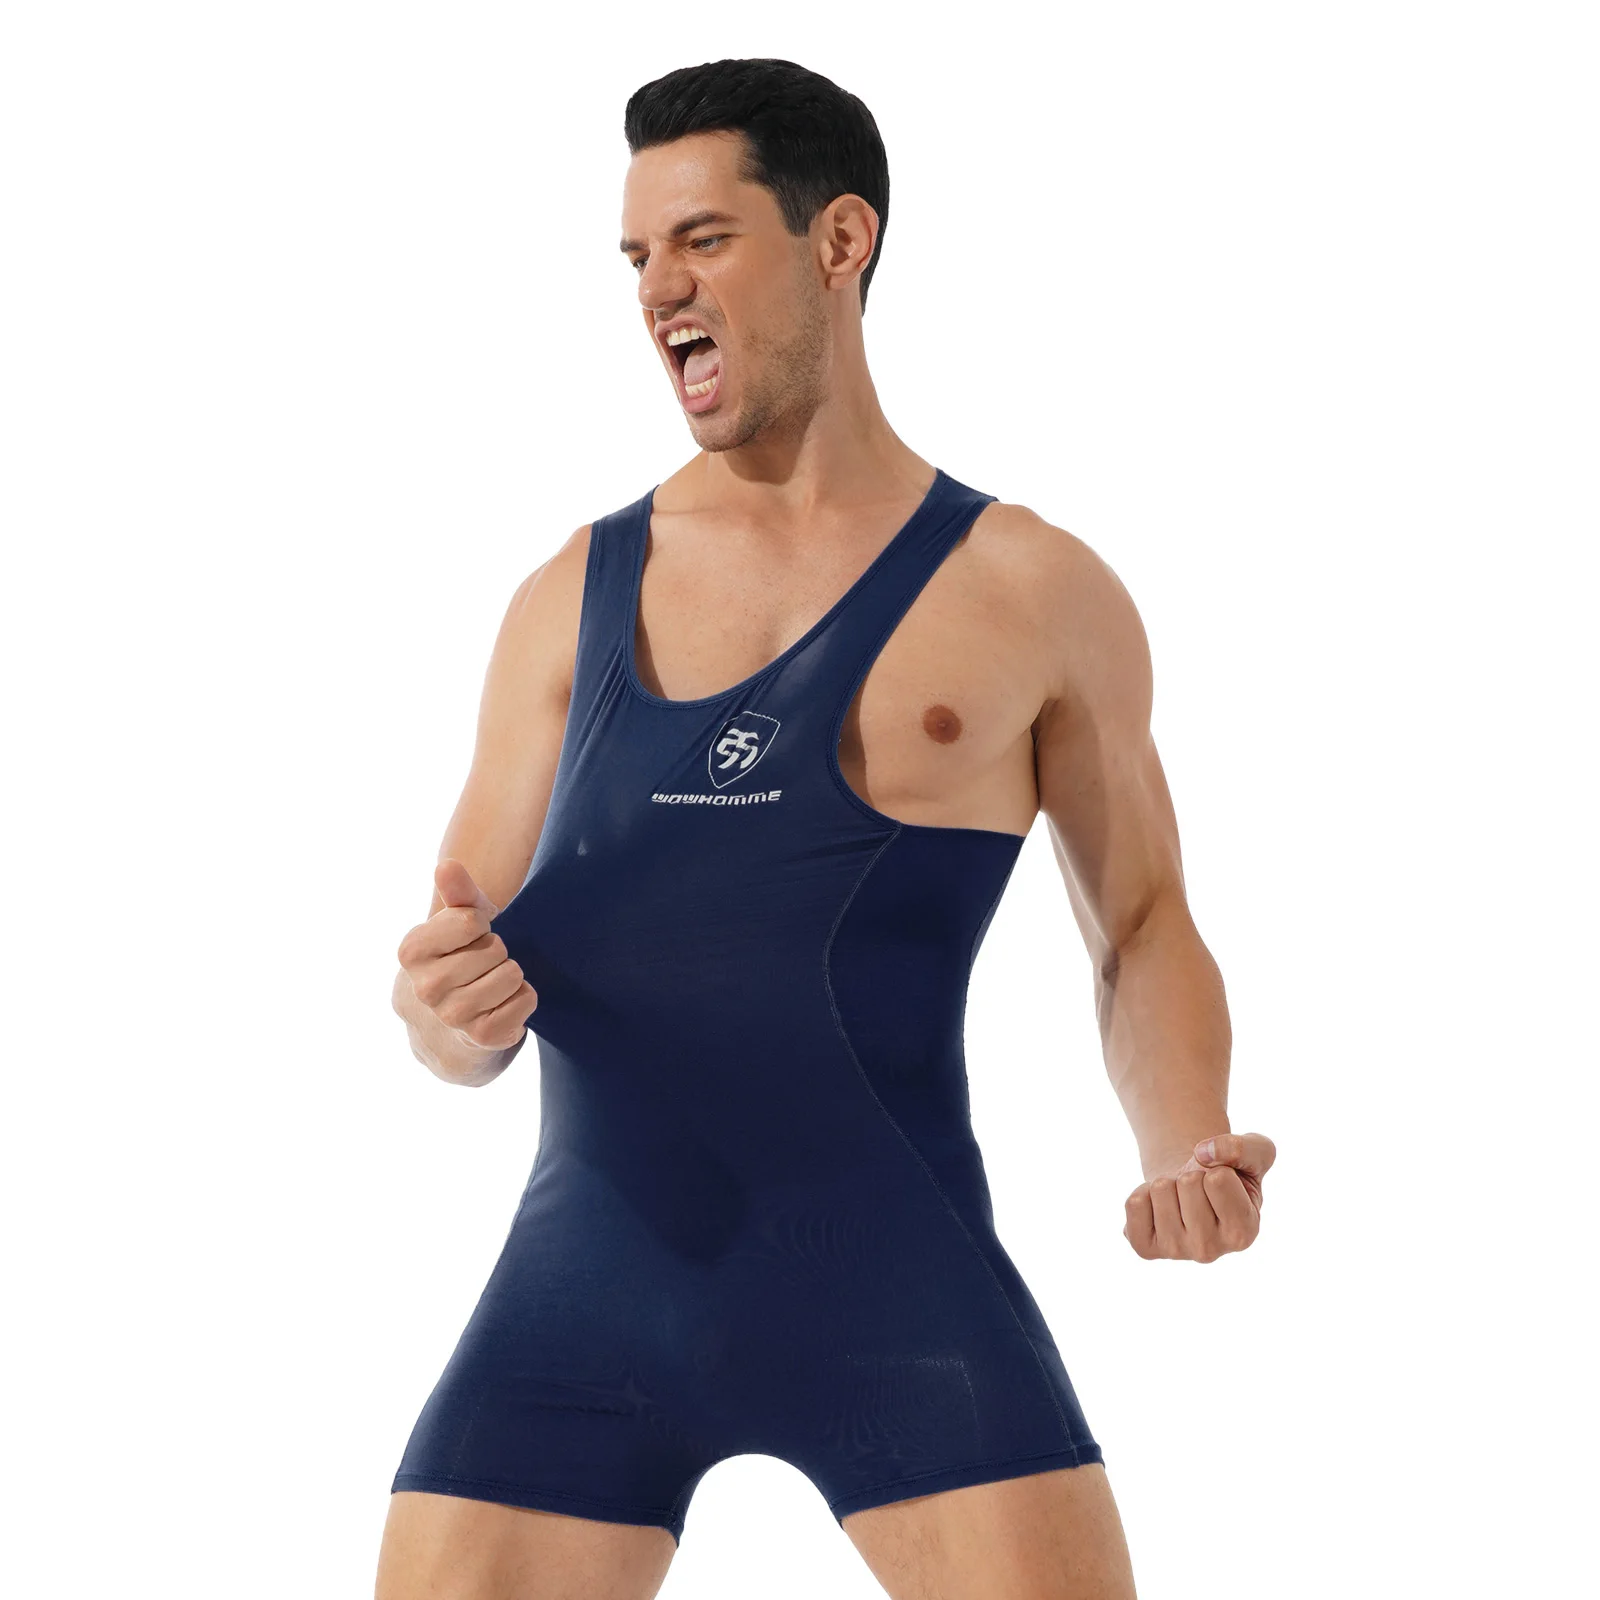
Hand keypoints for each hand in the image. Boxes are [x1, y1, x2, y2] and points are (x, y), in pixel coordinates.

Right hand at [396, 859, 538, 1051]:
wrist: (455, 1024)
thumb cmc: (460, 958)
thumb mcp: (459, 922)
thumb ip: (458, 892)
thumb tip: (446, 865)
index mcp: (411, 951)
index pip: (469, 921)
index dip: (481, 923)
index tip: (470, 936)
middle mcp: (425, 988)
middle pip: (495, 948)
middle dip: (497, 951)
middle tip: (482, 964)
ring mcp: (452, 1016)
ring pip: (512, 974)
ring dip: (512, 974)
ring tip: (493, 982)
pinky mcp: (482, 1037)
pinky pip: (526, 999)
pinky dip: (525, 997)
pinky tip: (504, 1004)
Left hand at [1122, 1132, 1275, 1262]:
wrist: (1195, 1188)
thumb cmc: (1231, 1172)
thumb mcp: (1255, 1153)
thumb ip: (1244, 1147)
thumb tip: (1202, 1153)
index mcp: (1243, 1232)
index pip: (1218, 1179)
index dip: (1218, 1168)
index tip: (1220, 1180)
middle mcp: (1210, 1251)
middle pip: (1187, 1182)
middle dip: (1191, 1173)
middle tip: (1198, 1189)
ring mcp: (1175, 1251)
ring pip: (1160, 1189)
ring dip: (1169, 1182)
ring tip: (1181, 1197)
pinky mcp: (1145, 1247)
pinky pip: (1133, 1203)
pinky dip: (1143, 1192)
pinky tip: (1160, 1206)